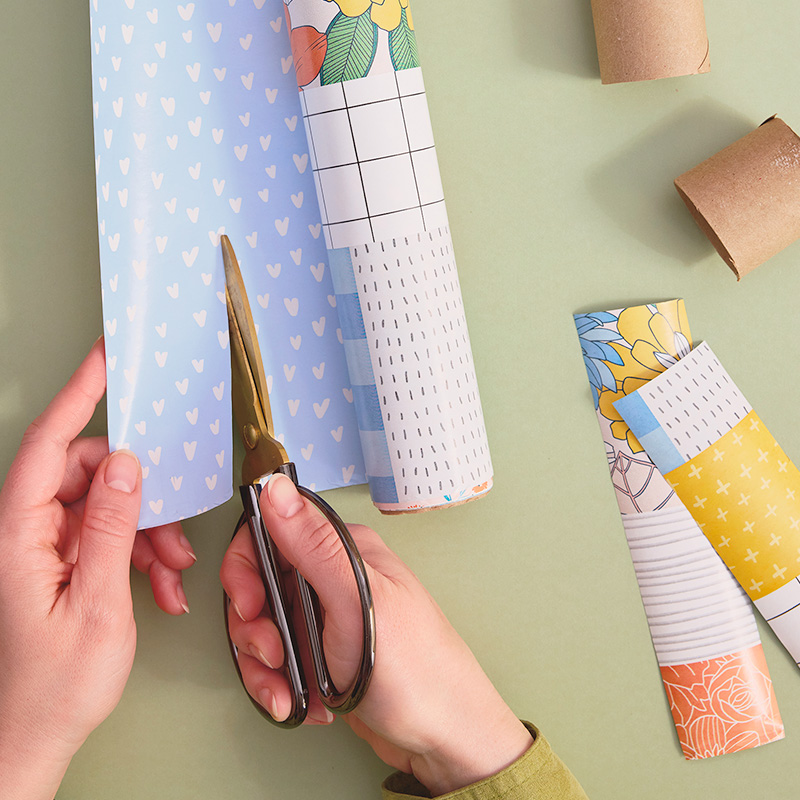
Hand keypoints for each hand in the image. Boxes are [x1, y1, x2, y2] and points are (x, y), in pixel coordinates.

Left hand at [0, 339, 193, 798]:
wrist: (31, 740)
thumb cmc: (53, 687)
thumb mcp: (97, 604)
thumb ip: (109, 527)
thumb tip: (124, 464)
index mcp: (17, 538)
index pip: (46, 447)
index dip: (77, 396)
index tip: (104, 360)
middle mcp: (24, 534)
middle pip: (83, 474)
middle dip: (135, 494)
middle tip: (171, 526)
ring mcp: (41, 547)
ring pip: (102, 504)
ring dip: (144, 531)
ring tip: (168, 569)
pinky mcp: (59, 561)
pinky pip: (104, 533)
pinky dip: (137, 551)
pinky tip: (158, 583)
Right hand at [221, 473, 531, 794]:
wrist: (443, 738)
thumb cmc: (417, 670)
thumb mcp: (357, 603)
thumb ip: (313, 545)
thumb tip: (276, 488)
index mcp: (343, 551)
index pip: (272, 532)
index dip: (246, 566)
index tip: (248, 603)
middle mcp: (332, 578)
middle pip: (258, 585)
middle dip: (253, 627)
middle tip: (273, 654)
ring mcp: (325, 616)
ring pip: (262, 627)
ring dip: (263, 666)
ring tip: (288, 689)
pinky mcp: (321, 652)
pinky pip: (276, 660)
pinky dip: (278, 685)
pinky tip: (303, 701)